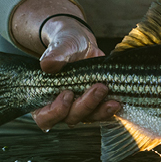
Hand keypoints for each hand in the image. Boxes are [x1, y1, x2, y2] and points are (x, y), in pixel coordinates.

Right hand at [31, 15, 120, 130]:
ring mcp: (78, 106)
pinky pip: (101, 113)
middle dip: (85, 106)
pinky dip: (109, 109)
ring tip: (113, 100)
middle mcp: (60, 107)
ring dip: (100, 111)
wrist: (80, 43)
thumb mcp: (60, 45)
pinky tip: (118, 101)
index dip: (55, 112)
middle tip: (98, 88)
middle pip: (70, 118)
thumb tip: (47, 64)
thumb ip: (54, 55)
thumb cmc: (65, 44)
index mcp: (43, 98)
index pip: (44, 117)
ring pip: (88, 117)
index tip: (68, 94)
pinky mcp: (94, 104)